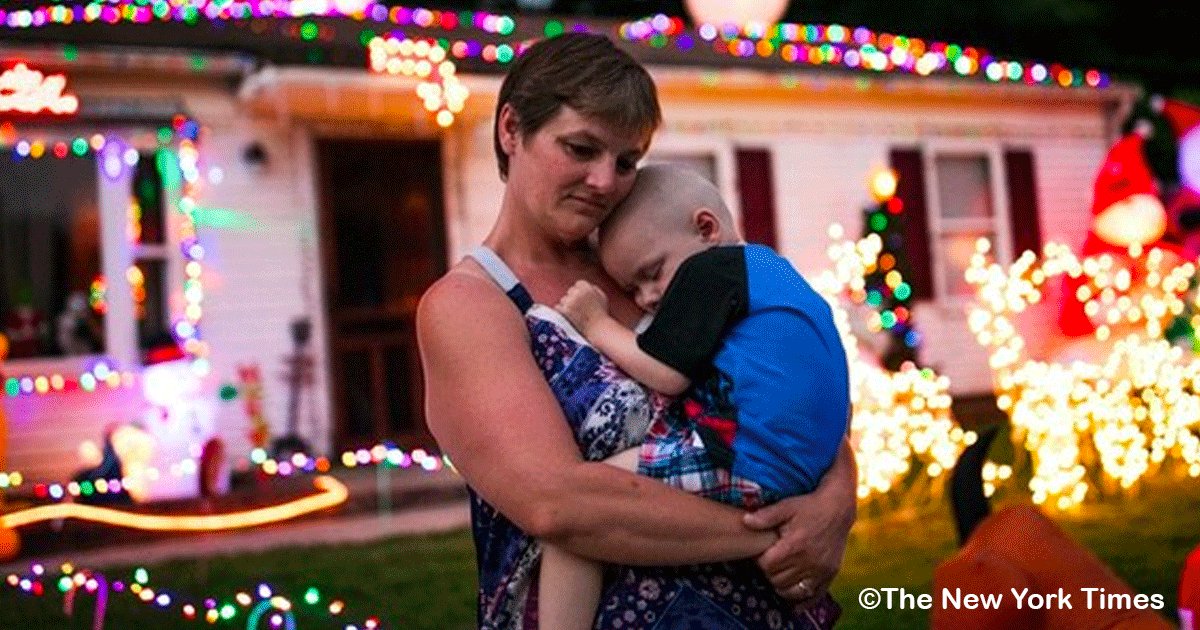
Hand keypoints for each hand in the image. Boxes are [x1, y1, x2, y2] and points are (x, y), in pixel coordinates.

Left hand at [555, 280, 608, 335]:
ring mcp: (570, 302)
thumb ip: (594, 288)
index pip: (578, 284)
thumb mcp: (602, 297)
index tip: (583, 301)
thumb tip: (584, 285)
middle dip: (573, 299)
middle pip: (570, 291)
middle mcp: (578, 293)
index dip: (580, 292)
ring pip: (563, 300)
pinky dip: (561, 313)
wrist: (598, 330)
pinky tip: (569, 318)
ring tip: (576, 315)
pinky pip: (558, 308)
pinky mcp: (564, 311)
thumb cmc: (601, 315)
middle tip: (580, 309)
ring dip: (567, 306)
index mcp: (587, 288)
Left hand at [744, 491, 853, 606]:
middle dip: (770, 572)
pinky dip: (802, 599)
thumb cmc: (809, 506)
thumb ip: (765, 516)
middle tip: (771, 561)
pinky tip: (794, 595)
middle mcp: (809, 562)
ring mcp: (821, 571)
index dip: (760, 560)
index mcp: (795, 546)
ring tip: (781, 572)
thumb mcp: (786, 506)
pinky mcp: (830, 574)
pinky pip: (813, 596)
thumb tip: (745, 521)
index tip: (762, 553)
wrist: (838, 508)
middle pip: (777, 580)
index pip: (767, 566)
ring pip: (792, 591)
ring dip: (783, 584)